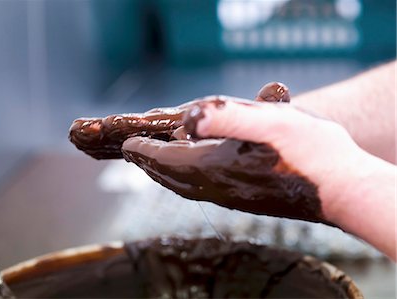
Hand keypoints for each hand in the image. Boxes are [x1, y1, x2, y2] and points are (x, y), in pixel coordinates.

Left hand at [120, 98, 365, 224]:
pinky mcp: (246, 199)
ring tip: (155, 162)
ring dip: (165, 173)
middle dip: (148, 163)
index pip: (165, 160)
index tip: (126, 146)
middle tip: (132, 152)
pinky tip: (193, 170)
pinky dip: (185, 178)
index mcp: (215, 167)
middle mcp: (218, 187)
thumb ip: (225, 118)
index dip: (143, 151)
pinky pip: (202, 189)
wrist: (342, 188)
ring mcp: (232, 196)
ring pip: (185, 186)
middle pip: (170, 177)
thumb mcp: (267, 122)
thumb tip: (186, 117)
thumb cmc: (308, 152)